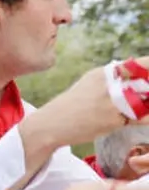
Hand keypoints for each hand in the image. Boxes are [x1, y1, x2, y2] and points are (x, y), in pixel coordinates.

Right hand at [23, 57, 148, 148]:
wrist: (51, 125)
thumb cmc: (70, 106)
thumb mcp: (87, 83)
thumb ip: (110, 77)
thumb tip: (132, 70)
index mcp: (103, 73)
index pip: (138, 65)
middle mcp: (109, 85)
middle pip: (146, 83)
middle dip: (148, 88)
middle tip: (146, 94)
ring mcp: (112, 103)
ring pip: (146, 102)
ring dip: (147, 104)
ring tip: (139, 107)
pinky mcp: (114, 120)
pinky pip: (140, 118)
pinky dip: (144, 118)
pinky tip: (139, 118)